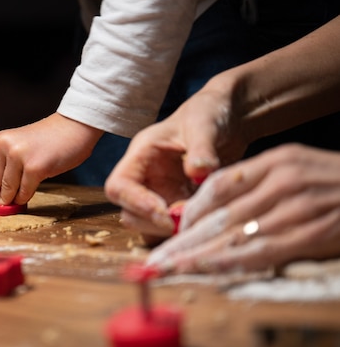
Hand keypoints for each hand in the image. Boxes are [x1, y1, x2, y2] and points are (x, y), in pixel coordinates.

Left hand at [0, 113, 101, 204]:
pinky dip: (25, 198)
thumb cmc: (50, 138)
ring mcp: (20, 157)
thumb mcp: (21, 146)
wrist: (74, 126)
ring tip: (15, 204)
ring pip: (9, 190)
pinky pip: (24, 192)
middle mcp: (6, 146)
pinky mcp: (35, 168)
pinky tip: (26, 197)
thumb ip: (8, 164)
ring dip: (12, 200)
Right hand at [105, 84, 248, 236]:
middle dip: (152, 223)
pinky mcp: (178, 207)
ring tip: (199, 223)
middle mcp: (144, 179)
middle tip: (185, 224)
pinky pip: (172, 229)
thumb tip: (198, 171)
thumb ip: (201, 148)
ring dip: (169, 232)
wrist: (229, 120)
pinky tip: (206, 224)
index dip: (135, 203)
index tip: (164, 213)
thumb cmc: (209, 113)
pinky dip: (186, 233)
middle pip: (128, 213)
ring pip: (149, 226)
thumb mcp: (204, 124)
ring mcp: (160, 195)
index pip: (118, 186)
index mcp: (140, 156)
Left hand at [147, 144, 339, 273]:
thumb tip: (219, 211)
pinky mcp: (312, 232)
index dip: (190, 211)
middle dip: (183, 240)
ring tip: (169, 271)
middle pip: (219, 214)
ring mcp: (297, 206)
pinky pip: (262, 251)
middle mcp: (281, 180)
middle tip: (156, 260)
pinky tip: (207, 272)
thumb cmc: (337, 183)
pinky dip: (231, 263)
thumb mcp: (298, 169)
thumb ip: (260, 184)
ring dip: (197, 256)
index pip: (219, 186)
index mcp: (276, 161)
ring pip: (234, 234)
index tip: (171, 231)